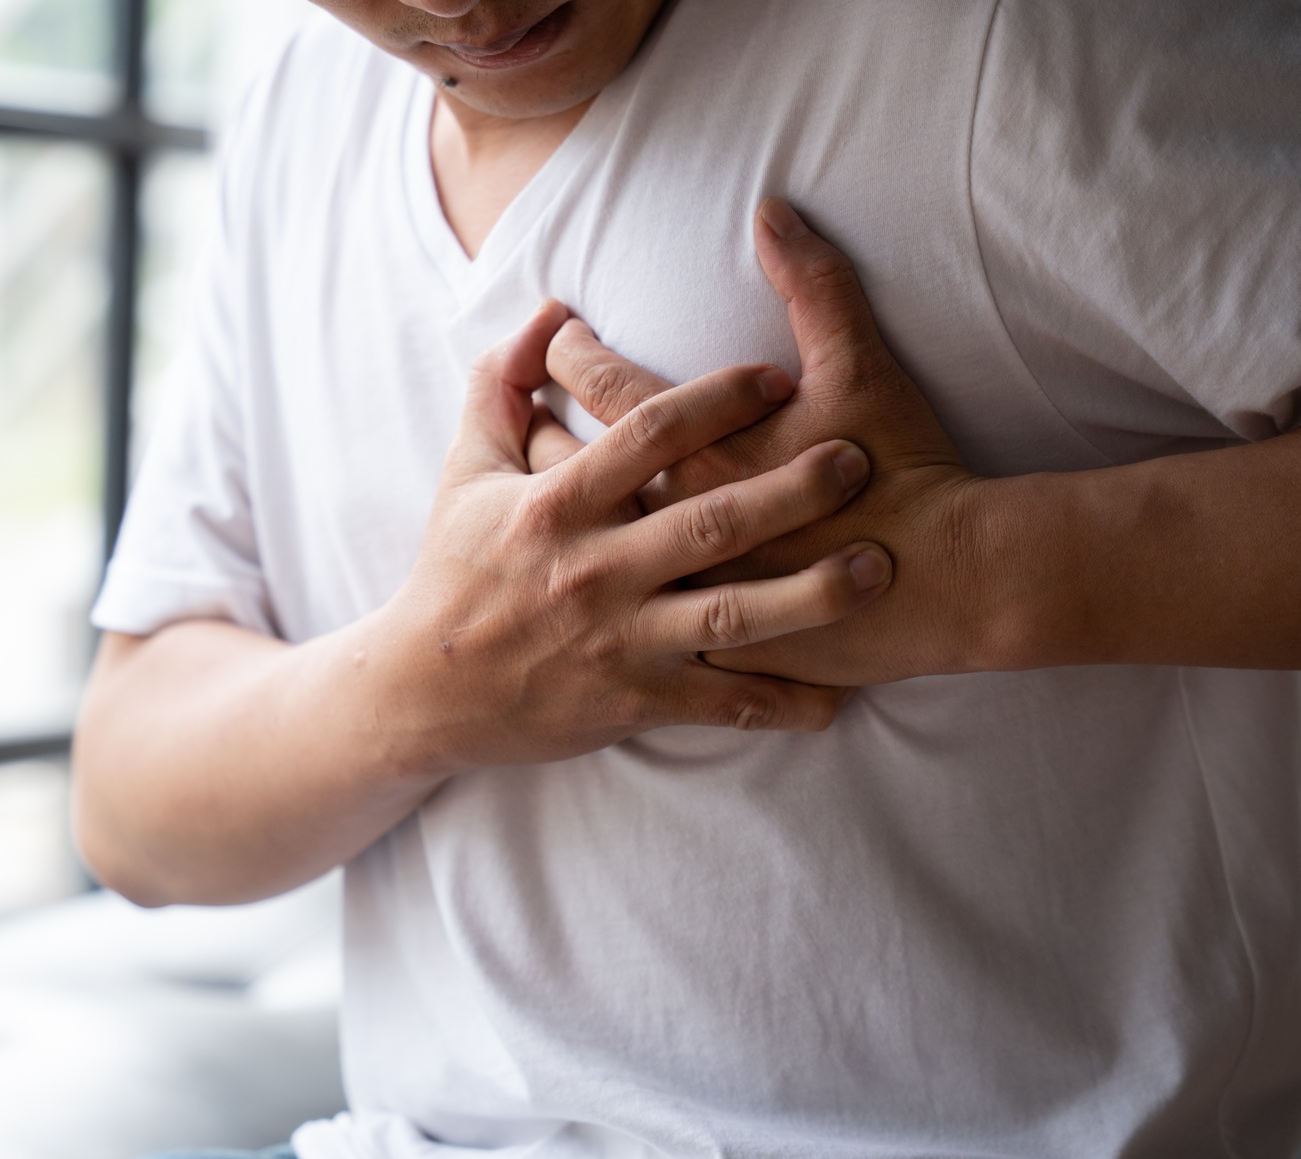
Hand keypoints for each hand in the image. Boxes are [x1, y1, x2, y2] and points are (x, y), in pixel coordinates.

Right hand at [376, 298, 893, 771]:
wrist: (423, 692)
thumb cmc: (453, 572)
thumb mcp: (466, 470)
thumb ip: (503, 383)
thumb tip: (550, 312)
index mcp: (557, 505)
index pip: (646, 435)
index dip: (717, 401)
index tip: (778, 377)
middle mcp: (594, 570)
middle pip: (708, 521)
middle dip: (791, 488)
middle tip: (858, 458)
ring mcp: (619, 640)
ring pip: (731, 616)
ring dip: (811, 594)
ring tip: (878, 566)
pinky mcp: (633, 702)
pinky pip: (723, 705)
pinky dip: (783, 704)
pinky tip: (840, 697)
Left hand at [539, 200, 989, 685]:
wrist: (943, 586)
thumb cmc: (899, 471)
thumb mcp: (859, 366)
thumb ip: (812, 285)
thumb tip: (772, 211)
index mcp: (694, 450)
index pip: (603, 388)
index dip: (572, 355)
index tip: (560, 339)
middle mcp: (668, 523)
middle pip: (575, 474)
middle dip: (543, 439)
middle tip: (529, 423)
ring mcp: (678, 593)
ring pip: (593, 556)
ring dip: (564, 527)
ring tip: (546, 508)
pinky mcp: (700, 648)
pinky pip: (630, 629)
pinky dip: (609, 607)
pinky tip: (597, 596)